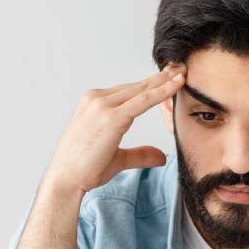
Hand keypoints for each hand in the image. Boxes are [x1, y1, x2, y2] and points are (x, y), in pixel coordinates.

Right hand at [44, 62, 186, 194]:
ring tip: (183, 73)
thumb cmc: (83, 169)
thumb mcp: (117, 158)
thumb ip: (139, 154)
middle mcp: (96, 99)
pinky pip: (143, 100)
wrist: (66, 179)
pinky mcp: (112, 116)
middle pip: (136, 86)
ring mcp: (102, 106)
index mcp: (93, 104)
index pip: (128, 91)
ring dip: (164, 81)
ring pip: (141, 90)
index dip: (150, 85)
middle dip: (160, 77)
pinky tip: (176, 86)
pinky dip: (161, 92)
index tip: (169, 78)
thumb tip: (161, 156)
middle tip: (181, 69)